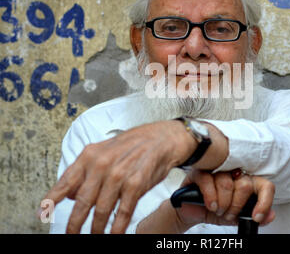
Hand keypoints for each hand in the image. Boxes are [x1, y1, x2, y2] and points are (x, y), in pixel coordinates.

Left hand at [40, 120, 197, 233]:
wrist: (161, 138)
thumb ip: (84, 171)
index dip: (52, 200)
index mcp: (90, 155)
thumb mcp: (103, 151)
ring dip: (96, 228)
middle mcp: (102, 165)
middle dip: (74, 223)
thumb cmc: (133, 145)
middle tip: (71, 235)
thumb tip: (67, 193)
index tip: (44, 213)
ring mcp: (119, 175)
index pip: (65, 181)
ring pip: (101, 210)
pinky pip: (122, 212)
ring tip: (94, 236)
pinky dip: (117, 227)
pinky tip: (113, 234)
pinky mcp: (136, 184)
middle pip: (82, 201)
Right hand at [175, 169, 274, 227]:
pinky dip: (210, 197)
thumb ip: (252, 215)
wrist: (191, 212)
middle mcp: (233, 172)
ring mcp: (216, 169)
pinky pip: (209, 181)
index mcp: (246, 181)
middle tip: (227, 213)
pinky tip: (209, 205)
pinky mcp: (200, 171)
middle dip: (236, 206)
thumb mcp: (235, 216)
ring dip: (222, 203)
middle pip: (245, 185)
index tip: (256, 217)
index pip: (264, 185)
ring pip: (227, 183)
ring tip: (217, 209)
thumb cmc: (213, 210)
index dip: (264, 202)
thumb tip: (270, 216)